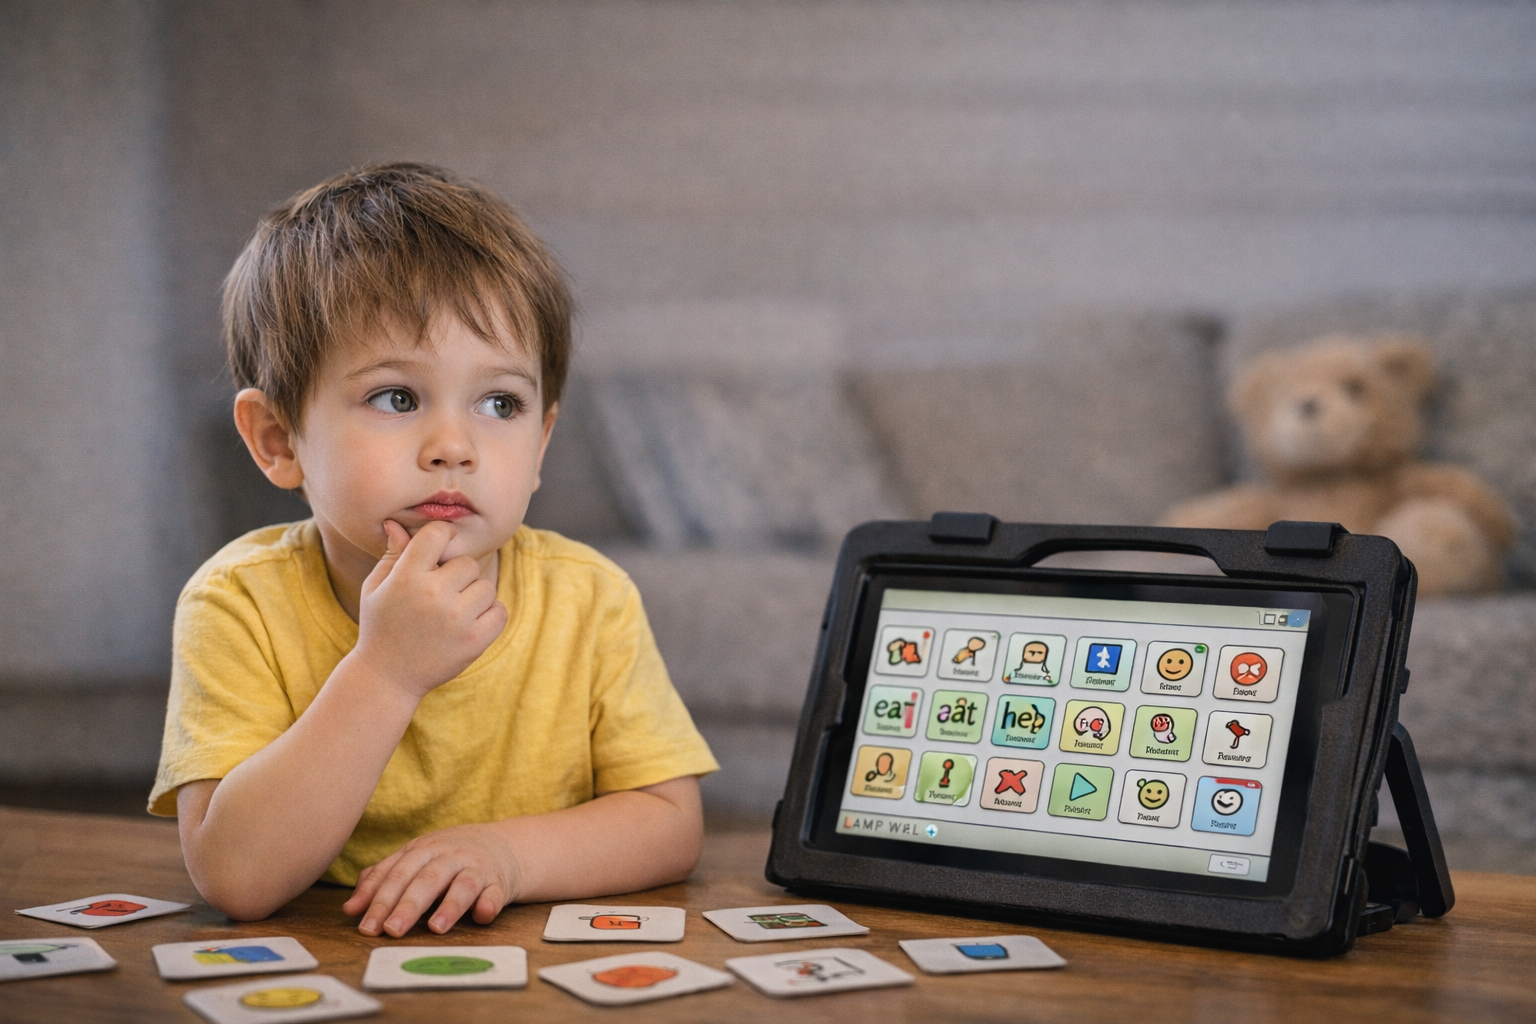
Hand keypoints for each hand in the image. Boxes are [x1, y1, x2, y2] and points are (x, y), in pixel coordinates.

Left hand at [343, 822, 520, 936]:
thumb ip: (383, 879)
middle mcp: (449, 856)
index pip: (397, 873)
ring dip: (450, 905)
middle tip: (391, 930)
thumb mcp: (416, 859)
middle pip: (426, 879)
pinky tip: (482, 915)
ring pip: (463, 884)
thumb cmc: (449, 858)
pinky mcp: (500, 882)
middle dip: (407, 905)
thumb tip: (350, 908)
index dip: (379, 898)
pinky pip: (495, 893)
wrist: (503, 845)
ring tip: (435, 928)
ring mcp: (476, 867)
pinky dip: (489, 903)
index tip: (364, 924)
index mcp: (423, 850)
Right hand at [352, 520, 507, 698]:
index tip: (440, 551)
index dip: (443, 537)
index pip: (439, 533)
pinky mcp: (474, 640)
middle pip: (467, 563)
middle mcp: (433, 594)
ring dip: (474, 597)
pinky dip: (489, 616)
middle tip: (440, 594)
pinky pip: (500, 611)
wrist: (387, 676)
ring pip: (486, 587)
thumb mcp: (376, 587)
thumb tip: (396, 522)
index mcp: (407, 576)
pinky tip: (468, 623)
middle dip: (457, 575)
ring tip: (452, 612)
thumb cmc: (381, 625)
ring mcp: (456, 619)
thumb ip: (393, 554)